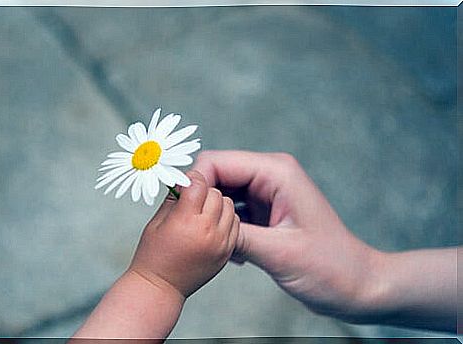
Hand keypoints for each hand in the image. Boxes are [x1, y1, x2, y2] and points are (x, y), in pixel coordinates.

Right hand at [129, 170, 239, 297]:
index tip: (185, 182)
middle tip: (192, 198)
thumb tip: (183, 179)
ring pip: (228, 206)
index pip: (198, 184)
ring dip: (217, 204)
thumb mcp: (156, 222)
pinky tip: (210, 223)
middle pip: (216, 193)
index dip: (191, 179)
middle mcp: (208, 231)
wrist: (161, 289)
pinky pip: (233, 223)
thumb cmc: (152, 256)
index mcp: (187, 221)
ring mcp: (221, 243)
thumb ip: (172, 198)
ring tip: (202, 211)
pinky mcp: (227, 252)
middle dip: (204, 191)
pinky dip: (224, 218)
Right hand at [193, 150, 380, 321]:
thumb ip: (235, 235)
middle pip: (217, 176)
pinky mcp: (266, 212)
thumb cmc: (329, 267)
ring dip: (214, 218)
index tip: (179, 212)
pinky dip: (225, 229)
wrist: (355, 285)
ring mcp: (267, 194)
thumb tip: (198, 224)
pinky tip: (232, 255)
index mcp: (276, 172)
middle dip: (202, 202)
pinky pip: (233, 212)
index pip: (218, 161)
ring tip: (214, 247)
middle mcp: (270, 176)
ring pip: (223, 195)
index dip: (194, 182)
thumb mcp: (278, 253)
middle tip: (192, 234)